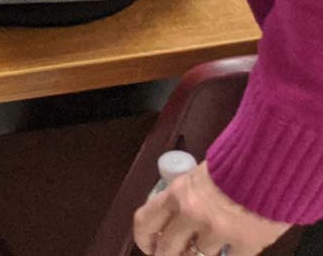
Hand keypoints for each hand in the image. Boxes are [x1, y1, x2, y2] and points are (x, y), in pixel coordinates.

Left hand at [133, 160, 289, 255]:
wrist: (268, 164)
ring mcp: (218, 232)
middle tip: (173, 255)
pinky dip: (230, 255)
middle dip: (167, 255)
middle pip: (167, 249)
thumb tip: (172, 218)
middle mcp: (192, 214)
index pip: (145, 221)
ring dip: (202, 254)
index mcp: (176, 193)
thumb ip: (182, 197)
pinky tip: (232, 250)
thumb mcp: (196, 176)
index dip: (143, 239)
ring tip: (208, 247)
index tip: (149, 246)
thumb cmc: (231, 165)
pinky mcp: (245, 245)